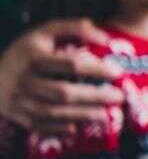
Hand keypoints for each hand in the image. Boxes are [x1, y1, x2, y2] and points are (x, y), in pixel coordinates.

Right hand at [0, 21, 122, 130]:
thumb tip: (104, 39)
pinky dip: (58, 129)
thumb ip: (73, 28)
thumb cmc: (26, 52)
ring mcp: (20, 101)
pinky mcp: (17, 116)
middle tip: (119, 97)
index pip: (71, 65)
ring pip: (53, 112)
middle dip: (94, 96)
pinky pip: (39, 126)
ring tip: (106, 116)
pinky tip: (77, 128)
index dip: (96, 69)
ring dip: (82, 115)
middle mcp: (25, 81)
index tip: (118, 72)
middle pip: (63, 93)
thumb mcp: (44, 33)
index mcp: (34, 58)